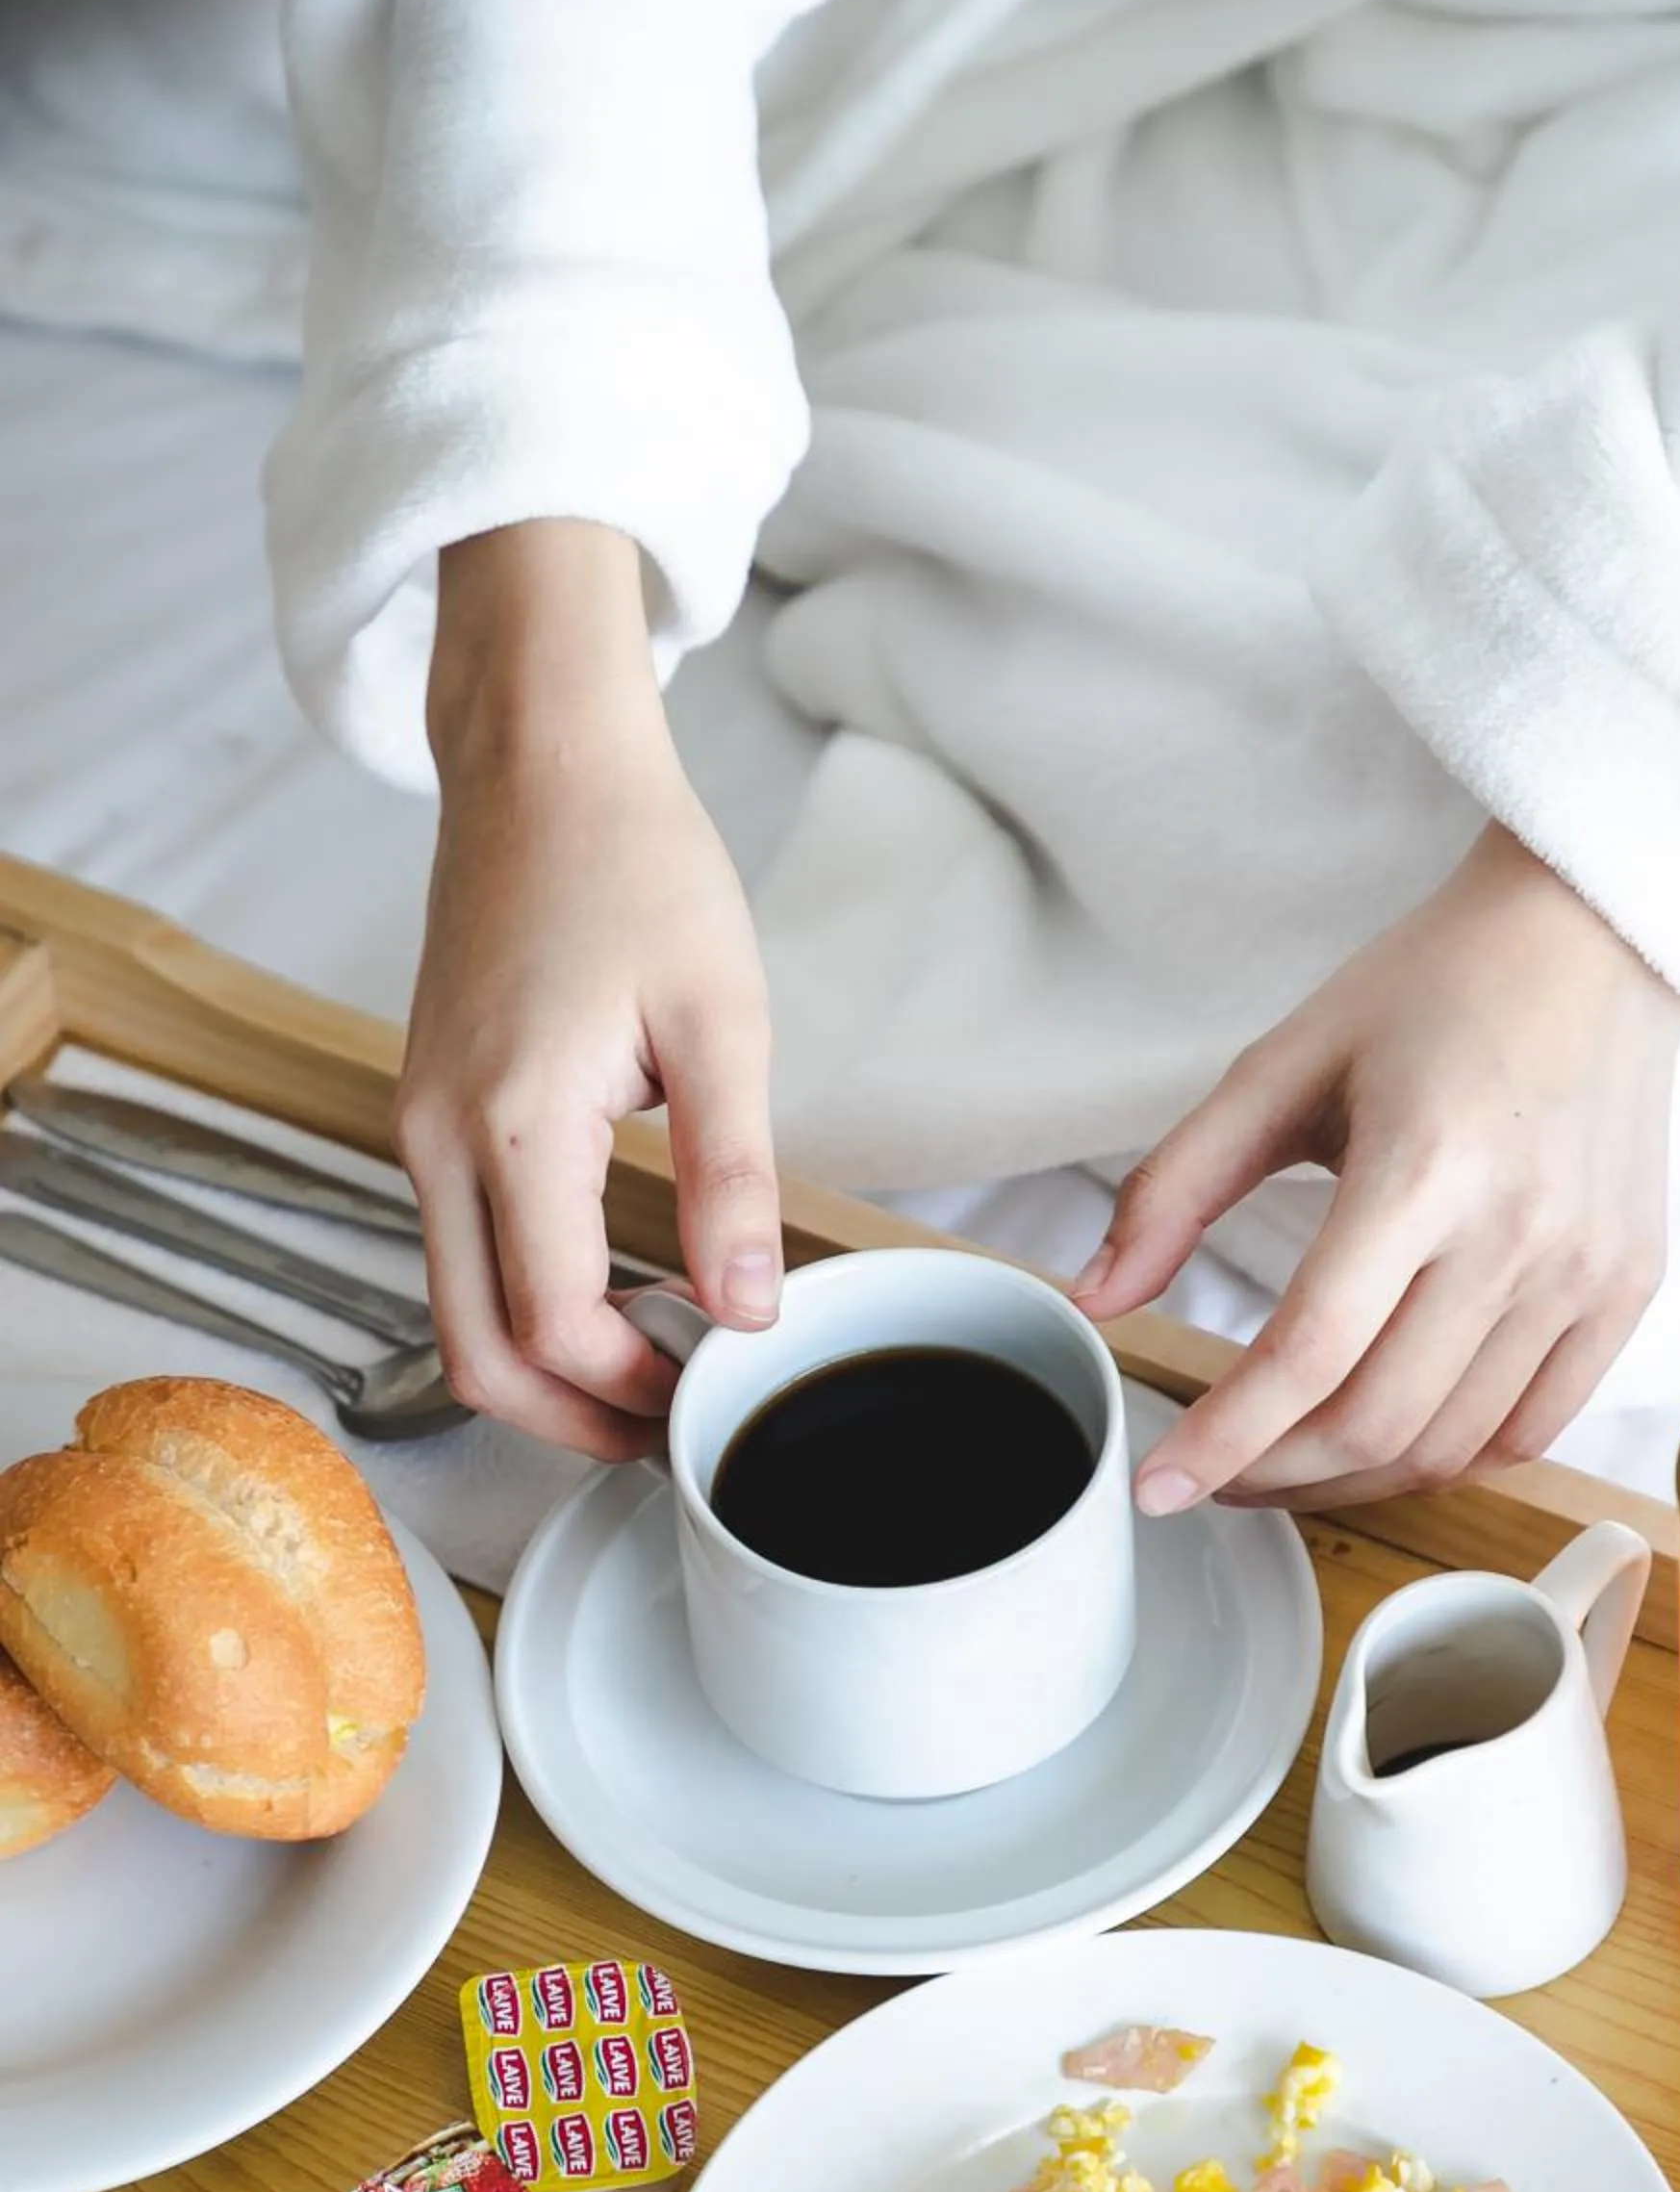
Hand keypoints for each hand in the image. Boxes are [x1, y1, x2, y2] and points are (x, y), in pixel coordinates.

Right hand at [398, 524, 780, 1458]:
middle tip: (674, 1428)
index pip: (556, 1325)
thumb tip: (748, 1309)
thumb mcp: (721, 1021)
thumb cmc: (634, 865)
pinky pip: (457, 1249)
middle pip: (477, 1356)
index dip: (638, 1388)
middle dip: (573, 1420)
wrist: (541, 763)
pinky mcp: (428, 1112)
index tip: (718, 1387)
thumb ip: (732, 1178)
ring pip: (455, 1313)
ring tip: (659, 1368)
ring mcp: (418, 1128)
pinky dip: (523, 1302)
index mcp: (514, 1123)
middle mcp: (438, 1140)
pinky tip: (616, 1290)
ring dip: (547, 1366)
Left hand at [1073, 826, 1679, 1513]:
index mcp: (1422, 1170)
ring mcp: (1584, 1272)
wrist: (1593, 940)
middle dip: (1274, 1473)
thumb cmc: (1434, 991)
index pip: (1308, 1354)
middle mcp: (1516, 1235)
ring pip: (1449, 1446)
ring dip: (1353, 1479)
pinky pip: (1530, 1430)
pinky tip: (1389, 1438)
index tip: (1160, 1486)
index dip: (1224, 1438)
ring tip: (1287, 1459)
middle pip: (1376, 1423)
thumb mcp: (1282, 1067)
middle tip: (1214, 1473)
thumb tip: (1097, 1298)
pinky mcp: (1627, 1290)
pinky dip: (1449, 1457)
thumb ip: (1175, 1186)